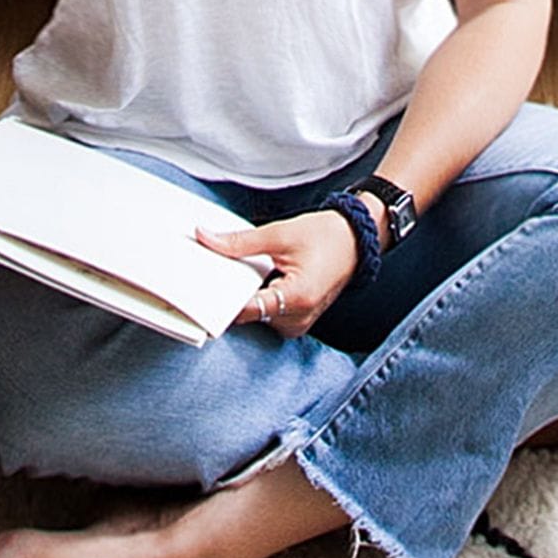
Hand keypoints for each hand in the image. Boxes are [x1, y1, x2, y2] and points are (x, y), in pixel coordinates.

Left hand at [198, 211, 360, 338]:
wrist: (356, 241)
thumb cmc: (327, 237)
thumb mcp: (279, 234)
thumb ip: (240, 242)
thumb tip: (206, 238)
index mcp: (296, 298)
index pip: (246, 310)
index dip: (220, 300)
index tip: (200, 289)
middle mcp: (298, 318)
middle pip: (249, 314)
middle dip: (232, 293)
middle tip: (219, 270)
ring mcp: (299, 323)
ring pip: (257, 316)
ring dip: (247, 296)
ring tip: (250, 271)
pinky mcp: (298, 320)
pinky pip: (269, 315)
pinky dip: (261, 298)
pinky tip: (261, 279)